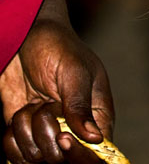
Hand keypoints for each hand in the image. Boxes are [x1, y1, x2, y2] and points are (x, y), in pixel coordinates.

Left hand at [1, 19, 113, 162]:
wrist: (27, 37)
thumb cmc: (59, 46)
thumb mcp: (73, 70)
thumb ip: (81, 103)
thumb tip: (95, 138)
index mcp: (98, 116)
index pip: (97, 154)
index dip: (79, 155)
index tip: (62, 138)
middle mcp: (74, 131)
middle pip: (61, 160)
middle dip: (46, 134)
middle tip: (46, 105)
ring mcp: (49, 135)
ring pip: (34, 158)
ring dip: (26, 130)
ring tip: (33, 103)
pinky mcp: (26, 136)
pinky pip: (15, 156)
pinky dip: (11, 137)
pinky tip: (21, 113)